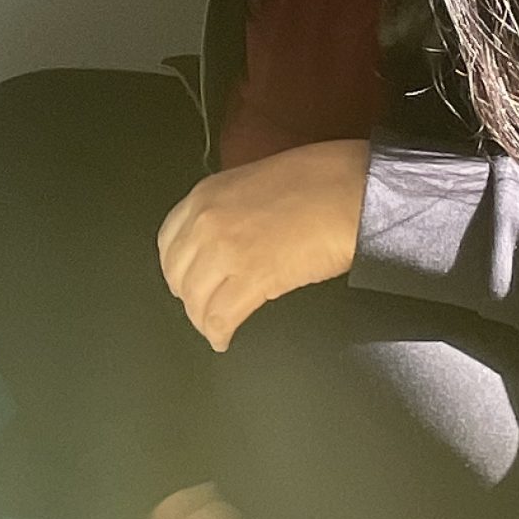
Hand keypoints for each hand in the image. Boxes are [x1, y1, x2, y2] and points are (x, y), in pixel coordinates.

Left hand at [156, 139, 369, 351]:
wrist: (350, 190)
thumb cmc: (318, 179)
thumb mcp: (254, 181)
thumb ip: (229, 208)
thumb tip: (227, 236)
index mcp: (205, 194)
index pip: (168, 241)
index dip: (177, 267)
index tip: (186, 278)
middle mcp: (206, 221)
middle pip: (177, 274)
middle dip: (188, 295)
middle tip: (200, 306)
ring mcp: (226, 250)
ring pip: (196, 300)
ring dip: (203, 319)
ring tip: (214, 328)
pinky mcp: (252, 278)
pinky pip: (220, 317)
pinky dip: (219, 334)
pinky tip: (224, 339)